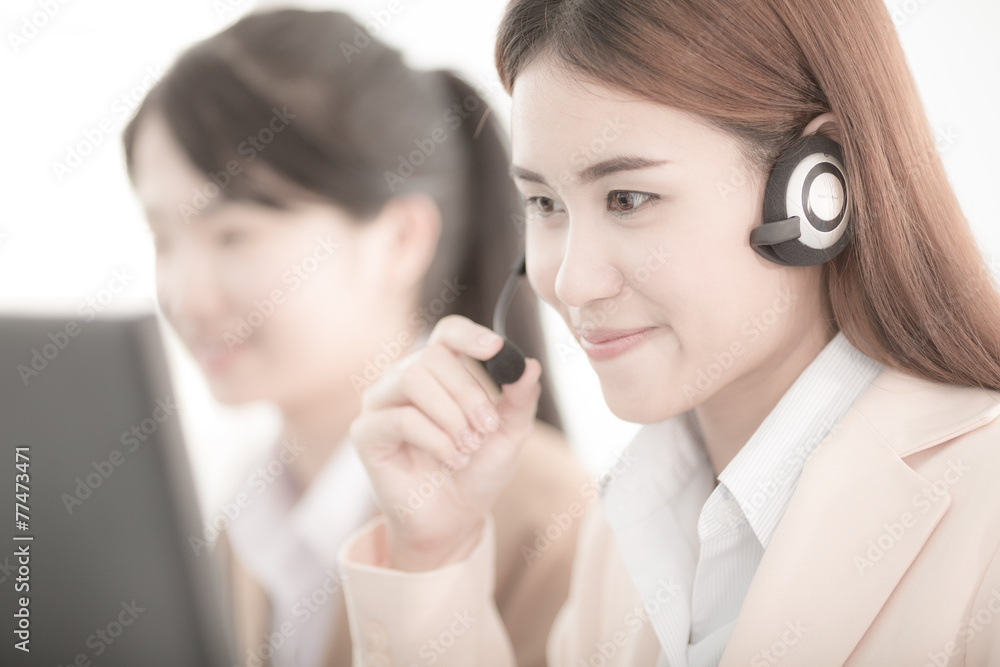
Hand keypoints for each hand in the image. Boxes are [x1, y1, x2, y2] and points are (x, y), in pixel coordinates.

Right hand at [349, 315, 542, 570]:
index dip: (469, 335)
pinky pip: (402, 418)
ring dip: (450, 416)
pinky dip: (436, 440)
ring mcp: (381, 403)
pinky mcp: (367, 433)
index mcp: (439, 370)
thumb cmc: (478, 470)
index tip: (494, 350)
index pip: (448, 332)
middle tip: (485, 428)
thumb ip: (520, 399)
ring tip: (467, 447)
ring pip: (412, 379)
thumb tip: (530, 366)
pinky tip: (451, 459)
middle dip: (467, 393)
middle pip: (432, 356)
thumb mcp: (510, 434)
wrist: (455, 518)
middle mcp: (404, 378)